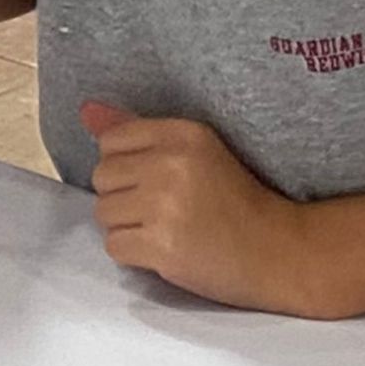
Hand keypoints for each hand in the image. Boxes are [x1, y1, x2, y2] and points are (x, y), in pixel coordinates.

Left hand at [80, 101, 319, 311]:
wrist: (278, 252)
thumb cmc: (236, 201)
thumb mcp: (196, 153)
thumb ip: (138, 131)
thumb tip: (86, 111)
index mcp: (183, 133)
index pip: (111, 141)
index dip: (127, 167)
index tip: (155, 181)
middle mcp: (171, 163)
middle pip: (102, 177)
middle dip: (124, 198)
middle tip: (162, 210)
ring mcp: (165, 205)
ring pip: (103, 214)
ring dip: (127, 228)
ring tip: (164, 229)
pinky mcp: (161, 244)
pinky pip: (114, 247)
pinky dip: (134, 254)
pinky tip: (164, 250)